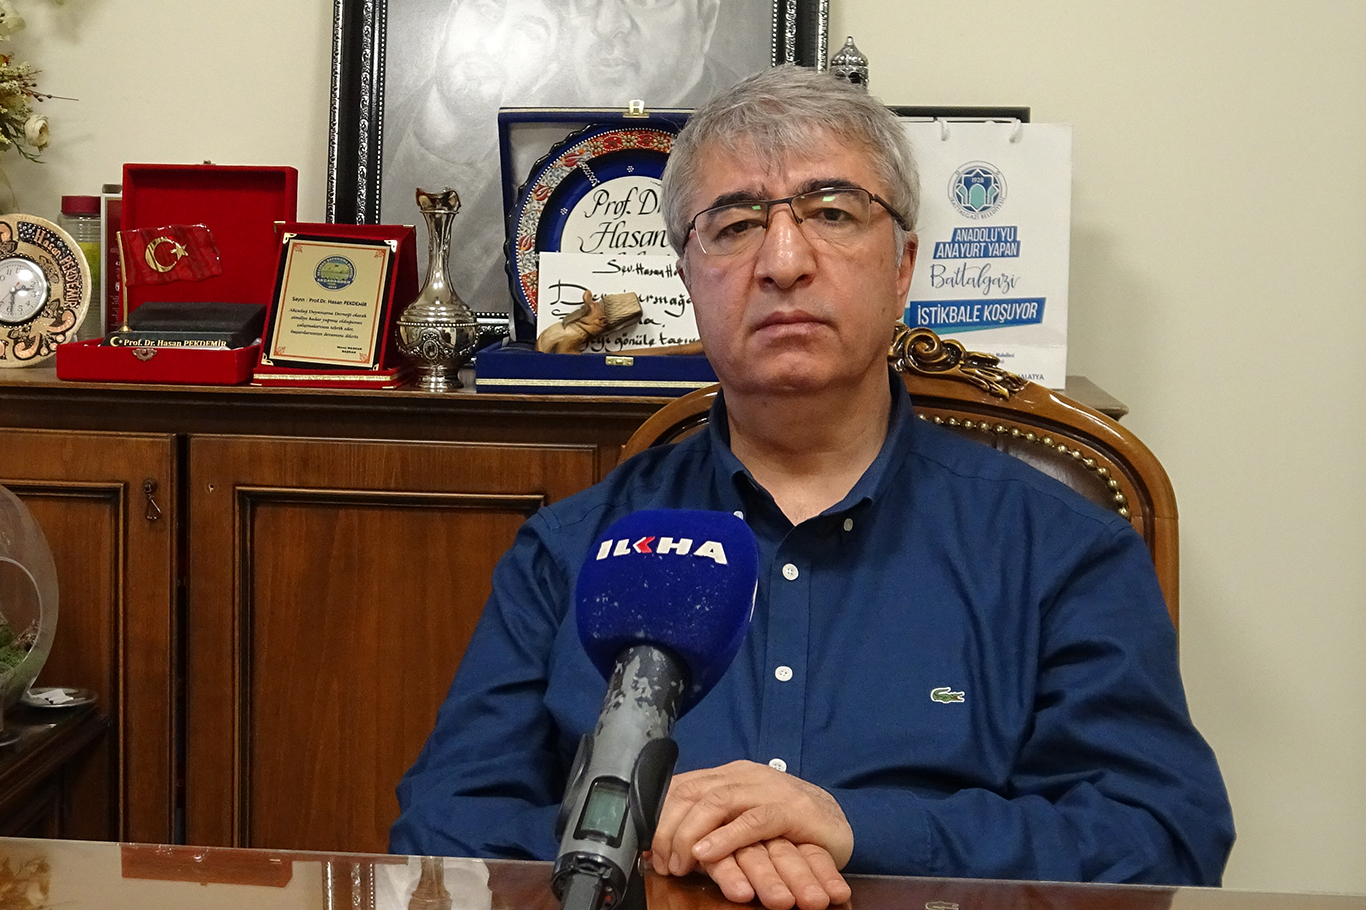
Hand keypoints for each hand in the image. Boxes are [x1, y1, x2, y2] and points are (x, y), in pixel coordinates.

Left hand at [649, 761, 852, 908]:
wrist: (837, 822)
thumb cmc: (783, 827)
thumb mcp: (738, 822)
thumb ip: (708, 827)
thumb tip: (662, 849)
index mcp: (729, 775)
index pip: (681, 786)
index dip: (658, 816)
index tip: (646, 847)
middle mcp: (745, 775)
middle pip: (692, 792)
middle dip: (668, 828)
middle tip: (660, 861)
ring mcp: (770, 788)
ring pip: (717, 801)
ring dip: (690, 834)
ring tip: (678, 861)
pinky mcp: (793, 809)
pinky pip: (753, 820)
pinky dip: (726, 837)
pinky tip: (706, 853)